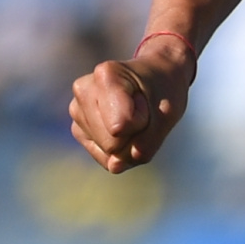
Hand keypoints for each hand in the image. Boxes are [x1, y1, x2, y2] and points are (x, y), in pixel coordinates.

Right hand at [69, 34, 195, 172]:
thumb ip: (145, 145)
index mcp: (106, 76)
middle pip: (112, 143)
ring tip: (132, 115)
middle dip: (135, 134)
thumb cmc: (163, 92)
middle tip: (142, 110)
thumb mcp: (168, 116)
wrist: (156, 78)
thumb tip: (113, 167)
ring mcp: (77, 109)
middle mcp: (83, 90)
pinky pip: (102, 156)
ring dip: (128, 140)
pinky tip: (122, 126)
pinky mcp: (78, 127)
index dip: (143, 122)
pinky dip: (119, 147)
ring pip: (107, 151)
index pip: (121, 127)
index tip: (146, 100)